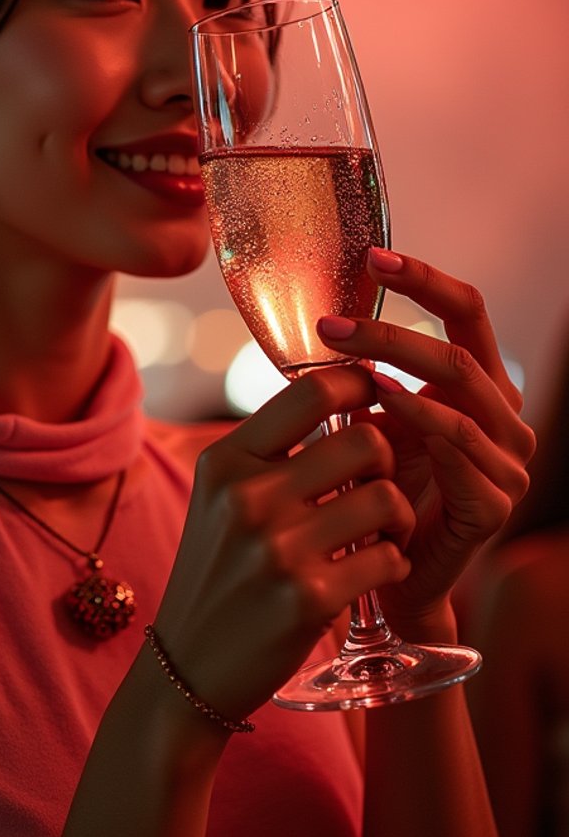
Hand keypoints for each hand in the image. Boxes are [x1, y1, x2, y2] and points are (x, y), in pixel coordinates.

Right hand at [153, 366, 415, 722]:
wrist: (188, 665)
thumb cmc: (219, 571)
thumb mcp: (221, 497)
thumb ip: (269, 451)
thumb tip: (338, 392)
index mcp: (226, 461)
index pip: (311, 392)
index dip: (359, 384)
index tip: (376, 396)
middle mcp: (248, 497)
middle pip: (364, 442)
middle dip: (388, 463)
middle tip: (378, 486)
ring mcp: (277, 549)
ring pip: (386, 498)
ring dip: (398, 518)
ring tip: (381, 534)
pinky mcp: (308, 599)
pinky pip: (388, 558)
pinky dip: (392, 564)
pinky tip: (372, 572)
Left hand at [317, 247, 534, 634]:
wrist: (390, 579)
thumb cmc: (381, 495)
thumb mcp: (377, 422)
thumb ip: (372, 376)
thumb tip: (326, 317)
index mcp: (484, 389)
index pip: (469, 313)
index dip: (425, 280)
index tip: (373, 256)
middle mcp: (507, 420)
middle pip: (459, 350)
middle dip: (392, 327)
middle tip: (330, 322)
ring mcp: (509, 464)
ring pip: (460, 393)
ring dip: (397, 366)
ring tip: (343, 354)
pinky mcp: (494, 504)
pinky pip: (457, 446)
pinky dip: (417, 418)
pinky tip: (376, 406)